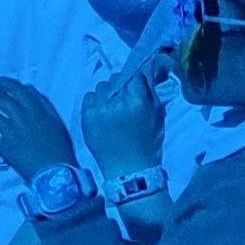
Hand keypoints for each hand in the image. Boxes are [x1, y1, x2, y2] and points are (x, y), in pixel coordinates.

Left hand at [0, 78, 76, 184]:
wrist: (56, 173)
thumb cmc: (60, 149)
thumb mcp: (56, 122)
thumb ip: (44, 103)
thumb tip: (29, 89)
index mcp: (36, 111)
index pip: (16, 89)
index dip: (3, 82)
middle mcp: (22, 118)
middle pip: (0, 99)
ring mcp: (12, 133)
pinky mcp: (5, 149)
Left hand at [80, 59, 166, 176]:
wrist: (129, 172)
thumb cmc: (148, 146)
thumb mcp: (158, 118)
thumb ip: (153, 93)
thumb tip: (148, 73)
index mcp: (138, 102)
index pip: (135, 74)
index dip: (137, 78)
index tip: (138, 84)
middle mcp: (117, 102)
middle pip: (117, 77)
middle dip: (123, 85)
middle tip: (125, 98)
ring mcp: (99, 109)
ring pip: (102, 86)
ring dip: (108, 93)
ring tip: (112, 107)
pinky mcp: (86, 117)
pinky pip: (88, 97)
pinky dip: (95, 102)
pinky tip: (102, 113)